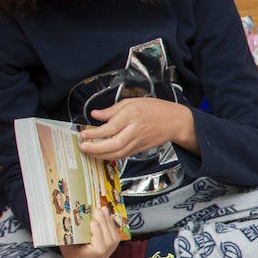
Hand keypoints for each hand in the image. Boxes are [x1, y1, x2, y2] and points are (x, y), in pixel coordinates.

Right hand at [59, 206, 123, 257]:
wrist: (64, 240)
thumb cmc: (60, 232)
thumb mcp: (62, 228)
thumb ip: (71, 223)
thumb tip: (79, 209)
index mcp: (74, 256)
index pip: (96, 250)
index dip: (98, 235)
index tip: (93, 221)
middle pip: (106, 245)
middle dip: (104, 224)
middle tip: (100, 210)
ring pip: (113, 242)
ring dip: (109, 223)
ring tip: (103, 210)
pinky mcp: (106, 253)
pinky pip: (115, 240)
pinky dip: (111, 226)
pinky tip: (106, 216)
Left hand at [78, 96, 197, 160]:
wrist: (175, 122)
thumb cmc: (155, 109)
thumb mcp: (132, 102)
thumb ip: (112, 110)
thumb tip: (95, 114)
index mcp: (132, 115)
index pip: (111, 127)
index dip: (95, 133)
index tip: (83, 134)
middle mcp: (135, 130)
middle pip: (114, 144)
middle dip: (96, 148)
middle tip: (83, 147)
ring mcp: (138, 141)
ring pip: (118, 153)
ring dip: (101, 155)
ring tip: (88, 152)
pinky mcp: (139, 149)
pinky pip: (123, 155)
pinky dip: (110, 156)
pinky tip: (101, 154)